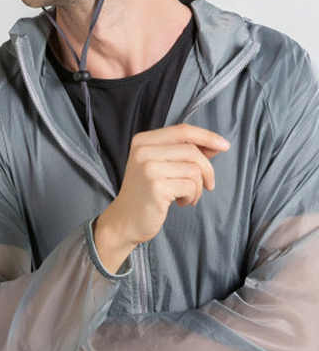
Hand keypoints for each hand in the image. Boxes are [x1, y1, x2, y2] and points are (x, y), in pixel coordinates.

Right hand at [94, 124, 229, 272]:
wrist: (126, 219)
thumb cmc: (147, 192)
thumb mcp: (160, 165)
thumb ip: (183, 152)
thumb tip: (215, 145)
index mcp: (143, 141)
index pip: (182, 131)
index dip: (207, 136)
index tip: (224, 145)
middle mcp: (143, 151)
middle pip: (191, 150)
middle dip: (207, 169)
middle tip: (207, 185)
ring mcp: (148, 168)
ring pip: (194, 169)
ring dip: (198, 187)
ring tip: (187, 195)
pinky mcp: (156, 186)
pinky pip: (190, 186)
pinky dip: (192, 197)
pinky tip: (180, 202)